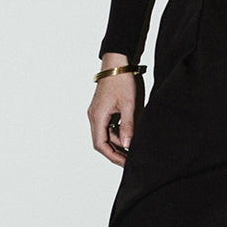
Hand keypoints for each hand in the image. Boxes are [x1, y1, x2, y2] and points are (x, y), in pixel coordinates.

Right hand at [88, 52, 139, 167]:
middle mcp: (94, 116)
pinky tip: (128, 136)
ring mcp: (97, 113)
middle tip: (129, 160)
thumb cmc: (120, 80)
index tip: (125, 163)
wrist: (116, 63)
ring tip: (132, 149)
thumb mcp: (128, 104)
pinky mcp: (102, 110)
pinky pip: (107, 127)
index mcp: (97, 116)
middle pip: (101, 142)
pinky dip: (116, 134)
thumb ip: (128, 125)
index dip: (112, 156)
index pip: (101, 144)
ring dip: (116, 143)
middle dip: (115, 153)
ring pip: (105, 135)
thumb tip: (128, 144)